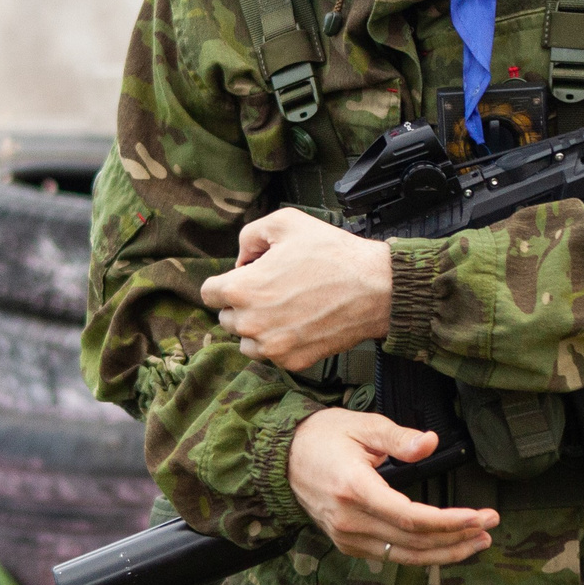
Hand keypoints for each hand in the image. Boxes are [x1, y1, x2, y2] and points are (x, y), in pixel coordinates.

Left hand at [199, 208, 391, 371]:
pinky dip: (279, 342)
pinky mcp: (293, 362)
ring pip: (246, 341)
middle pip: (226, 318)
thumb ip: (249, 237)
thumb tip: (241, 260)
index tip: (243, 278)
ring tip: (284, 308)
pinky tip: (299, 322)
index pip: (208, 293)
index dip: (225, 282)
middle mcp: (252, 323)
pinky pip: (272, 355)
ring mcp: (273, 347)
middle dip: (242, 303)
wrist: (375, 288)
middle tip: (272, 289)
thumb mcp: (285, 222)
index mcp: (243, 289)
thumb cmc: (332, 254)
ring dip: (256, 327)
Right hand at [287, 409, 496, 567]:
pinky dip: (422, 554)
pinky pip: (391, 555)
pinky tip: (446, 545)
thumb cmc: (322, 436)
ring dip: (446, 551)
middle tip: (490, 524)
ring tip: (479, 541)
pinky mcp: (347, 543)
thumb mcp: (361, 425)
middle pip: (414, 541)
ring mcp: (346, 536)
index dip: (449, 521)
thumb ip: (398, 437)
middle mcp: (349, 519)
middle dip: (458, 536)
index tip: (479, 515)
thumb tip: (431, 444)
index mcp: (354, 488)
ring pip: (406, 556)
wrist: (281, 459)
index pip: (411, 517)